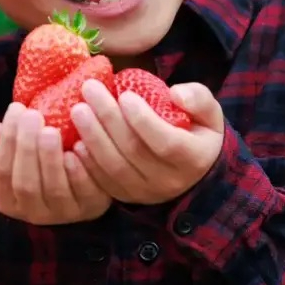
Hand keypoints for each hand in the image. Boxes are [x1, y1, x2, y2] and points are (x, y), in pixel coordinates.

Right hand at [0, 101, 110, 225]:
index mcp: (7, 200)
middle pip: (26, 184)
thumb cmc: (33, 155)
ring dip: (51, 159)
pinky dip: (80, 171)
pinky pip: (85, 192)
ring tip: (51, 131)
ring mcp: (63, 213)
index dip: (7, 141)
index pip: (2, 173)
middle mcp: (32, 212)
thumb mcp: (7, 148)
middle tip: (32, 115)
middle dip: (27, 148)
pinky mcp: (91, 207)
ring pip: (55, 189)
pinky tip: (78, 147)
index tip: (16, 109)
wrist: (76, 171)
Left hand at [70, 79, 224, 204]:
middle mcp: (169, 180)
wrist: (193, 172)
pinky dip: (86, 161)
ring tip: (77, 109)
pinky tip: (75, 139)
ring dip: (92, 136)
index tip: (125, 94)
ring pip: (114, 166)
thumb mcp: (209, 113)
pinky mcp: (125, 196)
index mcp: (193, 158)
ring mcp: (145, 192)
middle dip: (108, 118)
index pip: (166, 142)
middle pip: (133, 151)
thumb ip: (198, 98)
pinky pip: (102, 181)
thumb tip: (175, 94)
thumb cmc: (197, 132)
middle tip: (89, 89)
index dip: (143, 119)